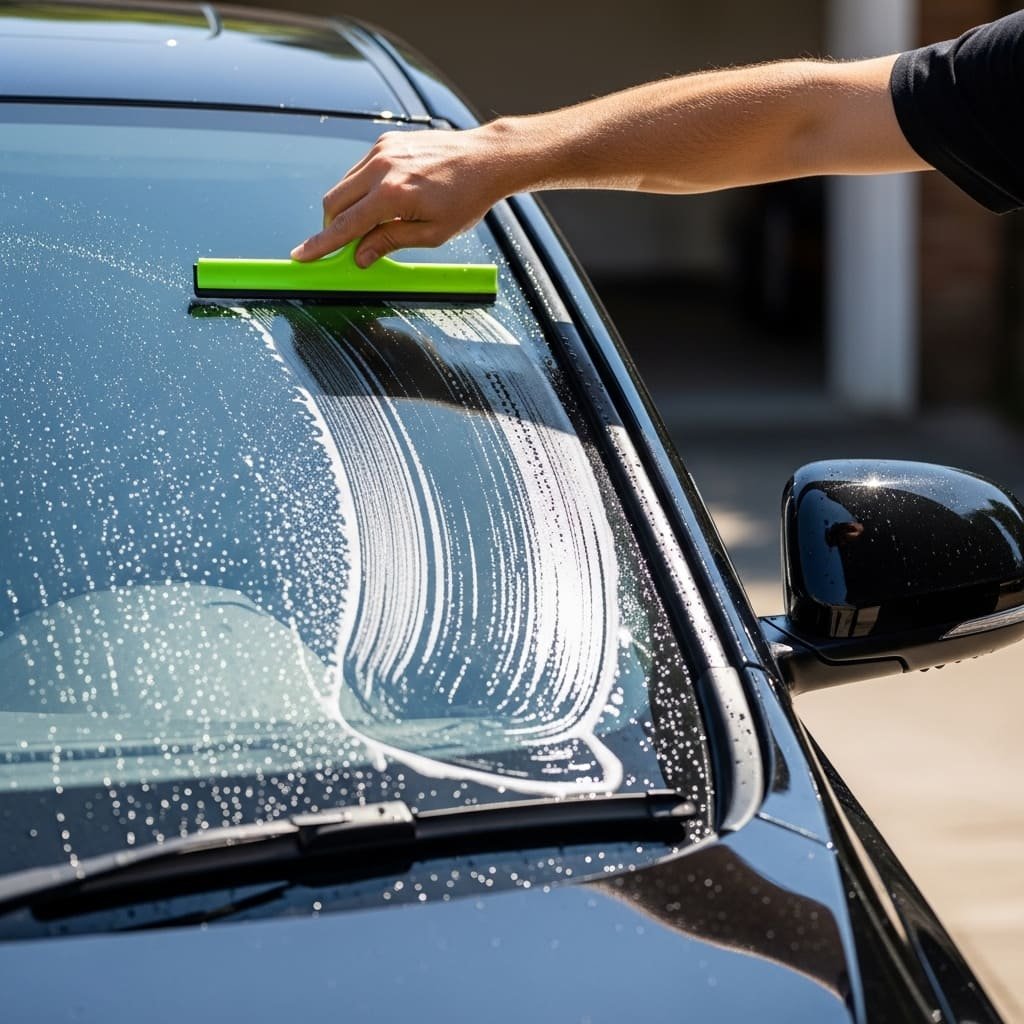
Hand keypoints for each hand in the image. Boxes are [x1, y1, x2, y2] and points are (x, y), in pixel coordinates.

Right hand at [290, 126, 509, 265]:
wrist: (485, 159)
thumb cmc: (466, 199)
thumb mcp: (433, 234)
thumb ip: (391, 243)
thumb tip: (360, 257)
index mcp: (393, 196)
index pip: (345, 226)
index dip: (321, 244)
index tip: (302, 255)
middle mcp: (382, 168)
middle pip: (334, 202)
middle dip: (333, 226)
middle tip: (349, 244)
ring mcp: (383, 151)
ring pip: (344, 184)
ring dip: (349, 207)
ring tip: (379, 220)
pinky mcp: (387, 141)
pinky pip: (360, 170)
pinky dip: (362, 188)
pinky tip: (387, 198)